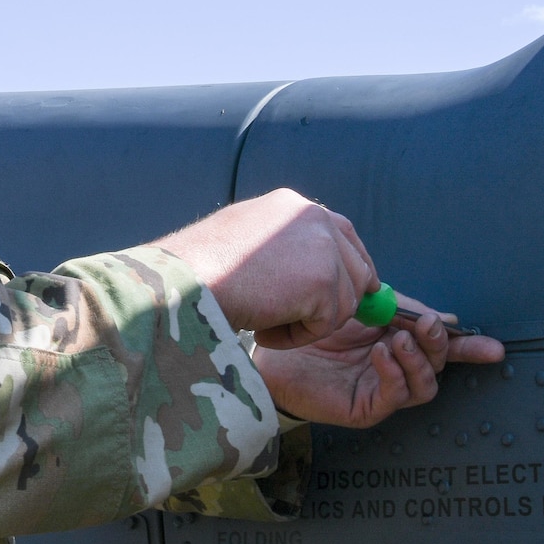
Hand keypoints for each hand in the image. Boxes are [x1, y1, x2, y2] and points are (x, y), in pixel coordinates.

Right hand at [152, 188, 376, 347]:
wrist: (186, 279)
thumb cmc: (198, 269)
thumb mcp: (244, 242)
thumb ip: (282, 249)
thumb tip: (318, 277)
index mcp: (293, 206)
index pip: (342, 233)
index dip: (347, 267)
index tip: (346, 295)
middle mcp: (314, 217)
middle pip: (357, 267)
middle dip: (339, 301)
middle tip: (306, 322)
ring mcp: (323, 246)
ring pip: (343, 301)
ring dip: (307, 323)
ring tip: (263, 322)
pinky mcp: (325, 280)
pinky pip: (327, 324)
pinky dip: (297, 337)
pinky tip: (263, 329)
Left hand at [251, 294, 506, 427]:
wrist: (273, 345)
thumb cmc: (316, 325)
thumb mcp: (366, 308)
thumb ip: (404, 311)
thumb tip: (449, 318)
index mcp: (399, 343)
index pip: (442, 349)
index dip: (468, 349)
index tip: (493, 348)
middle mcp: (395, 370)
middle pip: (437, 367)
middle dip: (439, 346)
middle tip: (427, 326)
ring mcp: (381, 391)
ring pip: (423, 387)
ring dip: (418, 361)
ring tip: (398, 340)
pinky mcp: (365, 408)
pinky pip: (393, 397)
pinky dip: (394, 373)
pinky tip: (380, 354)